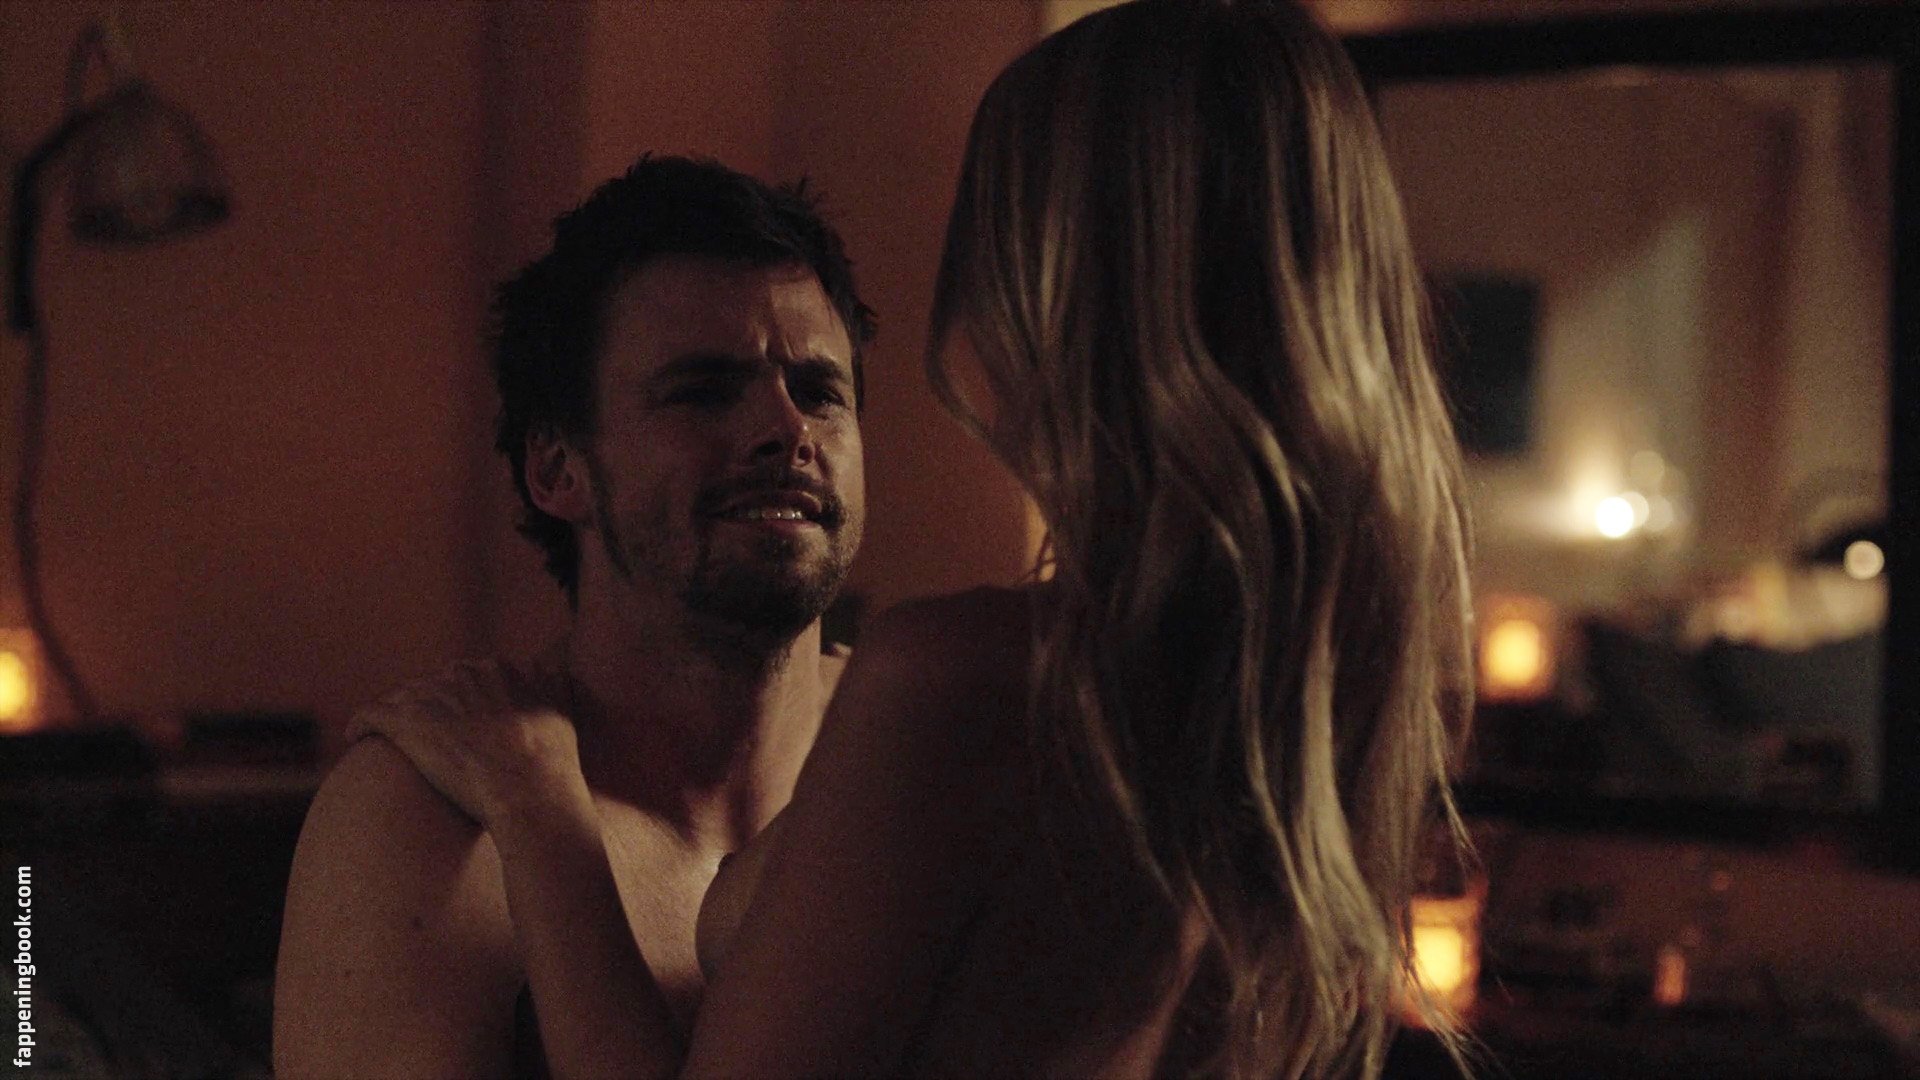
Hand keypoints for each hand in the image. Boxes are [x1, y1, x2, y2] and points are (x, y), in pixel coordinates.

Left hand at [347, 658, 586, 833]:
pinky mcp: (403, 722)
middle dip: (425, 708)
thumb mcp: (561, 708)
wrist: (528, 789)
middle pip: (429, 686)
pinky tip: (355, 739)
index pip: (464, 678)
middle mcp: (460, 674)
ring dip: (392, 717)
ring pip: (399, 699)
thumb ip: (551, 681)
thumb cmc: (548, 759)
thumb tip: (546, 666)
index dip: (457, 701)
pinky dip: (360, 726)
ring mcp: (431, 696)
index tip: (454, 723)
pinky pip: (369, 716)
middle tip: (423, 738)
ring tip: (384, 741)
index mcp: (494, 670)